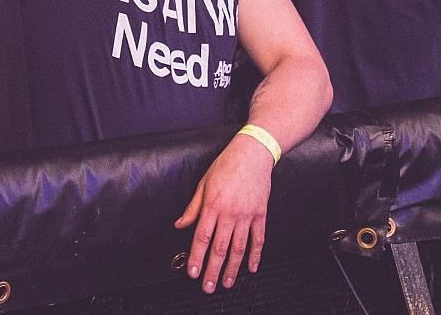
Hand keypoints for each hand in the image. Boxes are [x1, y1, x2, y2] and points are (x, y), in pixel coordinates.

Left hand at [173, 133, 274, 292]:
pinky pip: (258, 239)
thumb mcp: (203, 183)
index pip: (202, 237)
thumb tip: (179, 224)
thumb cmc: (225, 165)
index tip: (193, 272)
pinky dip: (255, 255)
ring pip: (239, 248)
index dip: (197, 257)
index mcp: (212, 205)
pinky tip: (251, 268)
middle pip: (219, 247)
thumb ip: (192, 207)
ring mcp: (246, 215)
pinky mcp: (260, 214)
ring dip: (232, 268)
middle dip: (212, 270)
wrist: (252, 153)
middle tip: (208, 287)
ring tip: (226, 283)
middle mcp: (229, 213)